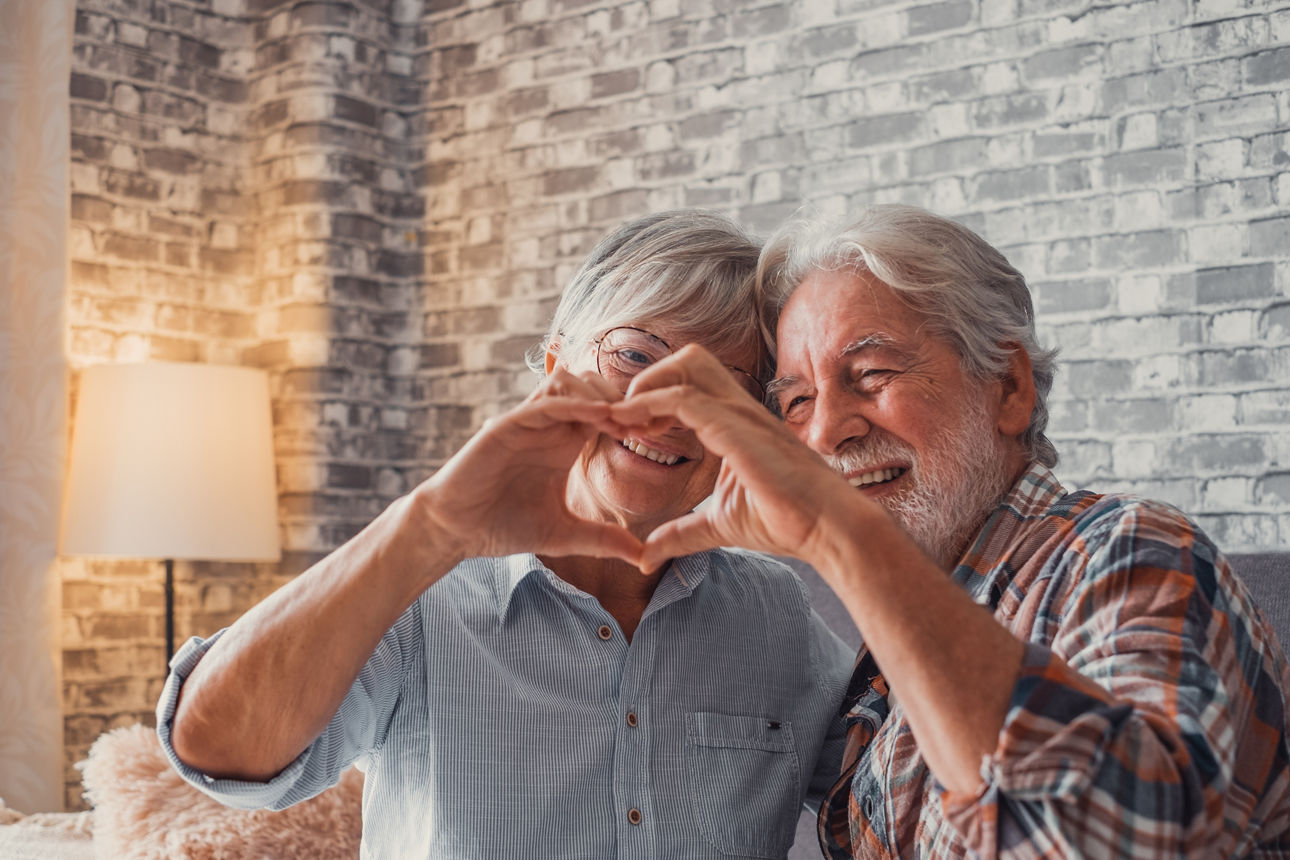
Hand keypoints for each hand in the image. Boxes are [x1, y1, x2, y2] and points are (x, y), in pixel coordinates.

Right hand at [414, 368, 643, 564]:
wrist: (457, 530)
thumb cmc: (505, 526)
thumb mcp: (565, 535)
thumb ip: (604, 540)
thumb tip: (645, 558)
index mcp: (565, 443)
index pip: (607, 411)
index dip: (634, 416)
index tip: (658, 431)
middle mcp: (549, 426)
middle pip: (593, 386)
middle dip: (623, 398)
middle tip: (648, 420)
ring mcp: (527, 421)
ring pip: (569, 381)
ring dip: (599, 393)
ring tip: (623, 419)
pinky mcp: (507, 425)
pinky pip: (544, 402)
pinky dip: (574, 403)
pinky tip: (599, 415)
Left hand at [609, 345, 858, 571]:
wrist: (828, 530)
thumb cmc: (786, 523)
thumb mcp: (719, 526)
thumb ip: (681, 534)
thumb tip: (646, 555)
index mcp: (735, 423)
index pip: (689, 384)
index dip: (652, 398)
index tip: (626, 428)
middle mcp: (738, 409)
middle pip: (688, 359)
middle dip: (650, 379)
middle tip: (626, 419)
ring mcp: (740, 414)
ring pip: (685, 366)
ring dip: (646, 388)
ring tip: (621, 421)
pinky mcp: (737, 430)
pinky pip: (685, 400)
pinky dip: (650, 405)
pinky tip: (631, 429)